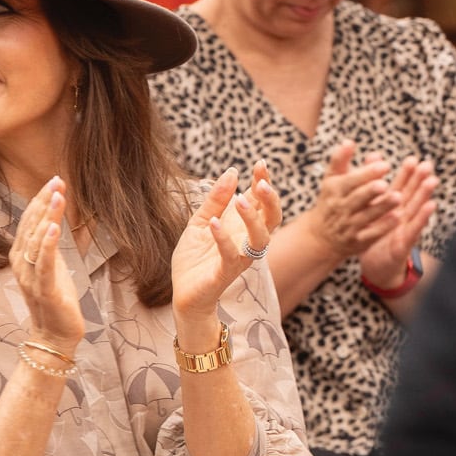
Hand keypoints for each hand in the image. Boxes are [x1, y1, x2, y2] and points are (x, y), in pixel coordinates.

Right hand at [9, 178, 84, 358]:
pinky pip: (44, 264)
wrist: (55, 335)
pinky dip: (47, 245)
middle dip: (44, 202)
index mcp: (20, 255)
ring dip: (47, 216)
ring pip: (36, 241)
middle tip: (56, 180)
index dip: (40, 200)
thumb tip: (53, 214)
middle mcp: (20, 264)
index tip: (54, 181)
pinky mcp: (44, 290)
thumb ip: (48, 242)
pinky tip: (53, 227)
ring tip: (57, 196)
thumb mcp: (52, 264)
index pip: (28, 221)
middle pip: (31, 226)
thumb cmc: (55, 298)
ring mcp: (30, 278)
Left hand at [171, 164, 281, 322]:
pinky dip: (224, 239)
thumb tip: (232, 172)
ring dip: (252, 218)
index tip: (260, 163)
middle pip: (272, 218)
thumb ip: (216, 199)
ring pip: (260, 238)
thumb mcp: (201, 221)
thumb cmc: (195, 258)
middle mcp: (247, 241)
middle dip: (270, 199)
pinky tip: (214, 223)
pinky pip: (231, 256)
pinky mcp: (225, 273)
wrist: (183, 292)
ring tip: (239, 200)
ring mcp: (239, 258)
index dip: (264, 181)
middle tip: (260, 182)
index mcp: (242, 226)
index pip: (261, 201)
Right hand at [305, 141, 406, 261]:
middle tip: (385, 183)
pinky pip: (371, 234)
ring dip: (382, 207)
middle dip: (370, 191)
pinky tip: (398, 217)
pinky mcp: (357, 241)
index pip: (350, 181)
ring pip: (366, 216)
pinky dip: (384, 226)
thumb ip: (340, 160)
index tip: (385, 165)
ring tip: (398, 197)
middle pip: (357, 199)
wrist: (321, 236)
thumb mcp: (332, 180)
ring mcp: (348, 226)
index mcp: (334, 190)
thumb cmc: (331, 200)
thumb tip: (349, 141)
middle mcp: (340, 208)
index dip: (367, 173)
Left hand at [358, 157, 436, 289]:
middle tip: (427, 164)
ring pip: (416, 210)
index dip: (407, 174)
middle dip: (419, 180)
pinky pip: (413, 229)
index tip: (412, 159)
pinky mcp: (404, 244)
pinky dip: (422, 217)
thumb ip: (371, 188)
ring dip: (425, 195)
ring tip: (432, 180)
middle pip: (411, 196)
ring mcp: (404, 230)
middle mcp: (401, 216)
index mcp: (392, 208)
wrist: (375, 267)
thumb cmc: (374, 236)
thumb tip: (370, 162)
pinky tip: (431, 206)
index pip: (400, 188)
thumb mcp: (371, 212)